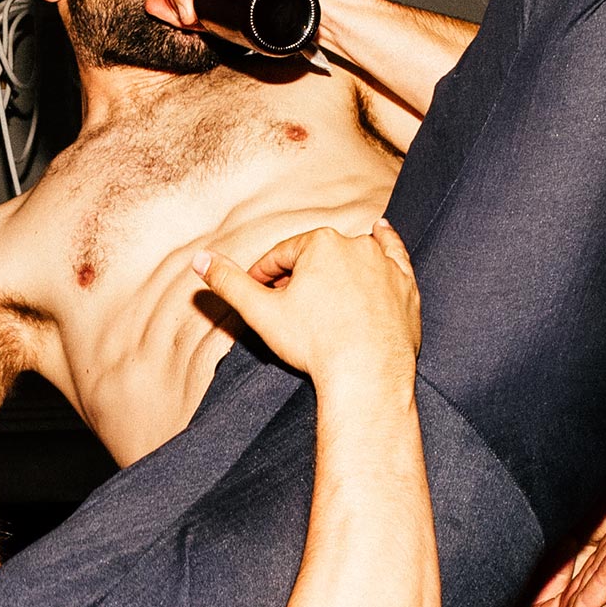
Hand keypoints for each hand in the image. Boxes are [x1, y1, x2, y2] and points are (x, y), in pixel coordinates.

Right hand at [191, 222, 419, 388]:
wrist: (368, 374)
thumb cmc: (315, 344)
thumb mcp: (261, 312)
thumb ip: (228, 282)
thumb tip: (199, 259)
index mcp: (318, 243)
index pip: (281, 256)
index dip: (264, 276)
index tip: (258, 295)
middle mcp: (355, 244)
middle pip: (316, 256)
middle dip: (299, 276)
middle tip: (287, 305)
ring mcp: (384, 263)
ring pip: (352, 254)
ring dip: (336, 264)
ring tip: (323, 282)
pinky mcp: (406, 283)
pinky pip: (395, 254)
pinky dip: (386, 244)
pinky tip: (380, 232)